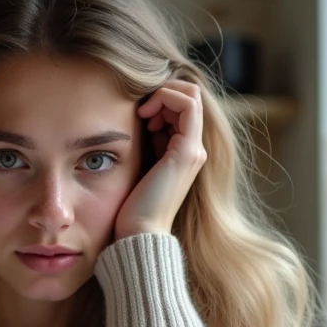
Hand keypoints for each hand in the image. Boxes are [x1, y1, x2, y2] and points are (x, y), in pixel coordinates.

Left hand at [115, 80, 207, 239]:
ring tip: (142, 115)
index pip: (184, 105)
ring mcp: (194, 150)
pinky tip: (144, 118)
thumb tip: (138, 119)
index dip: (162, 99)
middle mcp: (194, 149)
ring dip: (162, 95)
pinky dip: (165, 99)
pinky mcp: (187, 152)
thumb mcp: (140, 164)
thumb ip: (146, 143)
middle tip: (140, 112)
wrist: (139, 232)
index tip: (139, 115)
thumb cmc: (131, 205)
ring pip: (190, 96)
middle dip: (162, 93)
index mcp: (184, 152)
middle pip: (190, 96)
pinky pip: (187, 105)